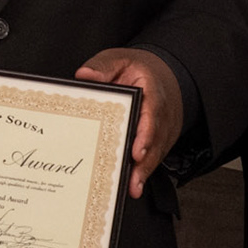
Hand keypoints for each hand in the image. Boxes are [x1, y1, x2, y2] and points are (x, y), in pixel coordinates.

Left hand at [77, 48, 181, 198]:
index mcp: (151, 90)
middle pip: (155, 140)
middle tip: (132, 180)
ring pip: (156, 152)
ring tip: (132, 188)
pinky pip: (153, 155)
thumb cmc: (135, 69)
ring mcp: (163, 128)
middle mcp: (160, 112)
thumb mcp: (118, 59)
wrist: (159, 74)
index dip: (145, 135)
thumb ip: (102, 66)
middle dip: (144, 162)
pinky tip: (133, 185)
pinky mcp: (160, 139)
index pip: (151, 113)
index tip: (136, 152)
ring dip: (145, 171)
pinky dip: (144, 170)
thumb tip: (84, 75)